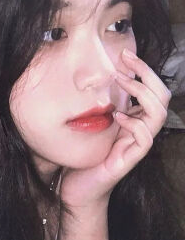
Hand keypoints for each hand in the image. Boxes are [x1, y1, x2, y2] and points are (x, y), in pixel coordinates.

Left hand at [59, 48, 171, 210]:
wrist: (77, 186)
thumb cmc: (83, 153)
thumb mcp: (91, 122)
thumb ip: (97, 104)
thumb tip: (89, 77)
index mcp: (133, 119)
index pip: (151, 90)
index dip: (143, 70)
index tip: (125, 53)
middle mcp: (139, 129)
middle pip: (161, 97)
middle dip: (147, 73)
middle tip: (126, 59)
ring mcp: (136, 145)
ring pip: (158, 115)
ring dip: (142, 92)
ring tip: (121, 81)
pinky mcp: (128, 160)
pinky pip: (144, 139)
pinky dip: (134, 123)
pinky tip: (117, 116)